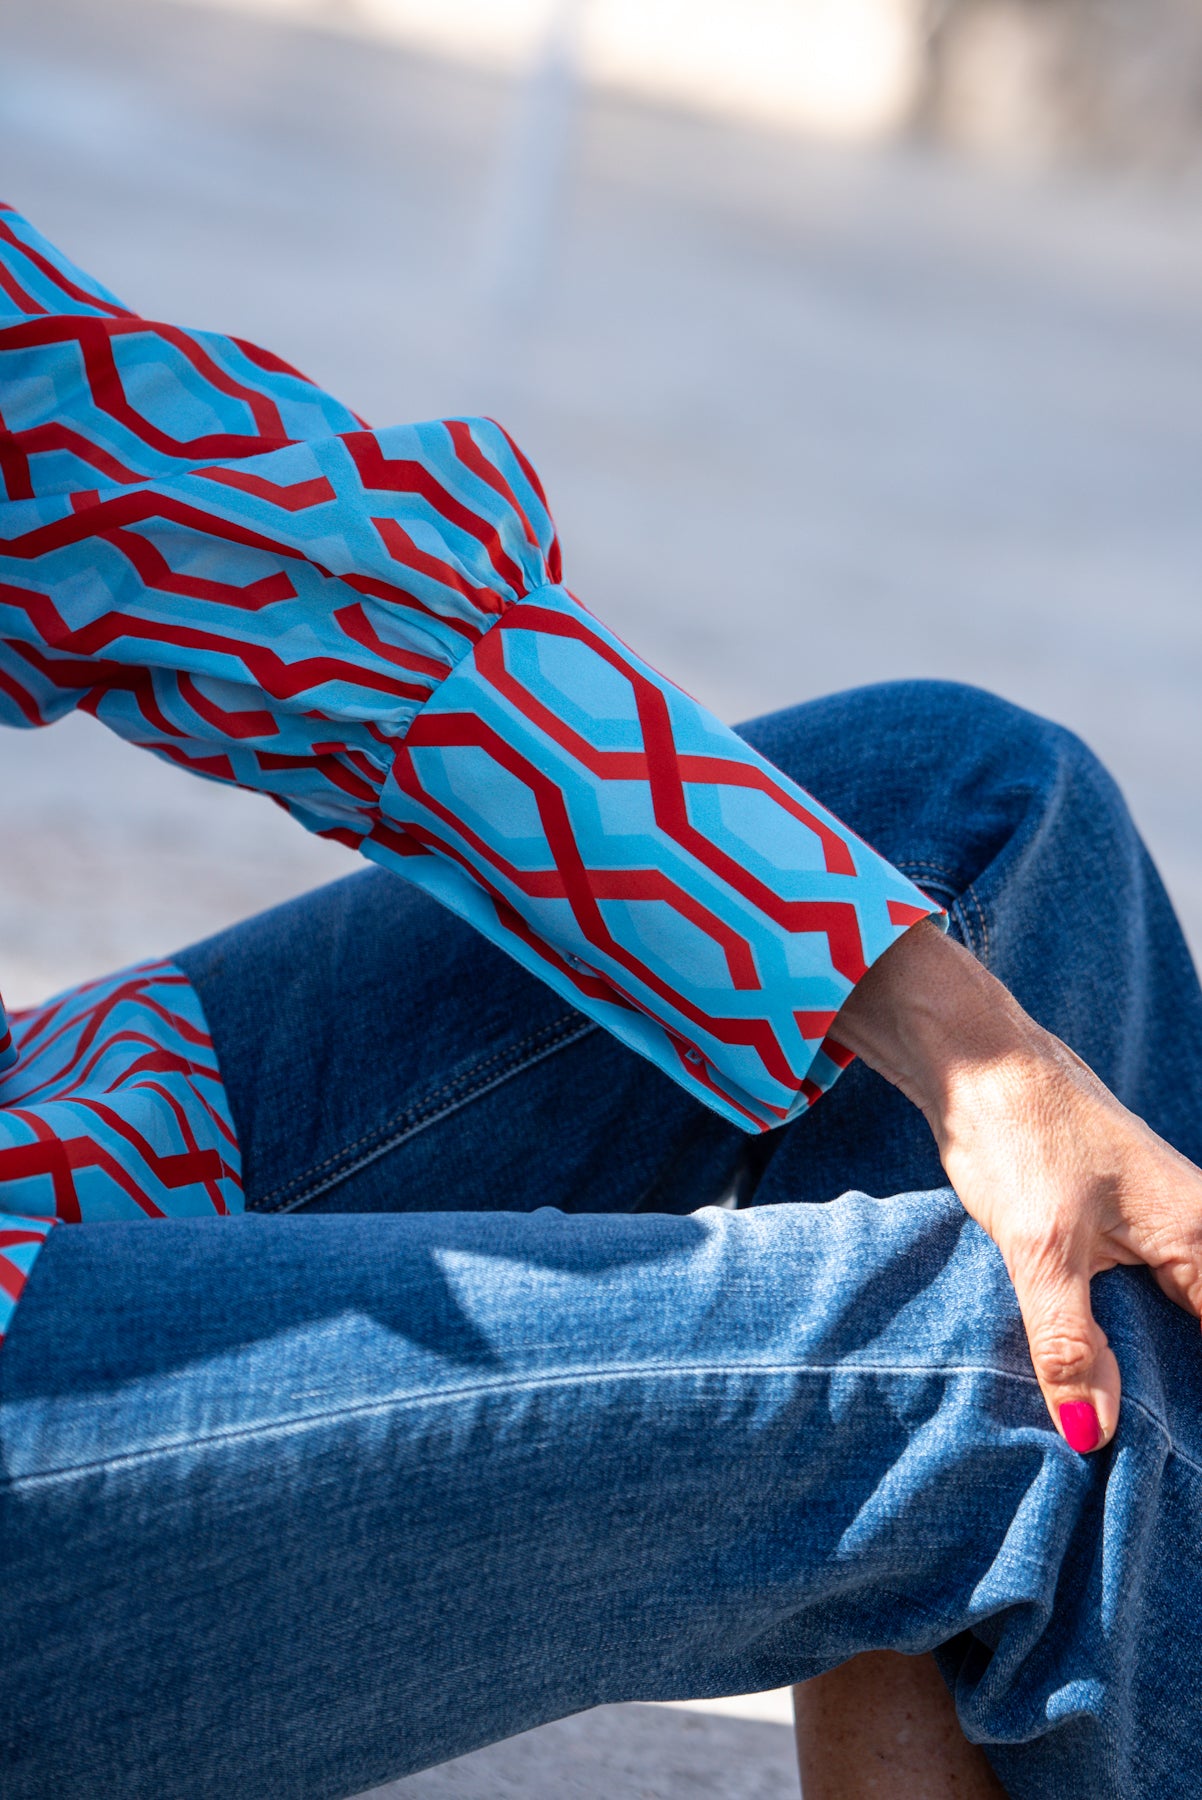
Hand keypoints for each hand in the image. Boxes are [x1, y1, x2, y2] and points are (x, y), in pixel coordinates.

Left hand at [833, 920, 1201, 1450]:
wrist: (978, 1055)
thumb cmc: (1019, 1133)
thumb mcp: (1039, 1247)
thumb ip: (1068, 1342)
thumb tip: (1094, 1434)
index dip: (1198, 1407)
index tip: (1180, 1452)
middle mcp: (1199, 1232)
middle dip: (1183, 1391)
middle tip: (1157, 1460)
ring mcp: (1164, 1225)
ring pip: (1182, 1318)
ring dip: (1162, 1369)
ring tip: (1131, 1434)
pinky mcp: (1123, 1223)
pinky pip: (1154, 1297)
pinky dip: (1136, 1339)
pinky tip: (1102, 1373)